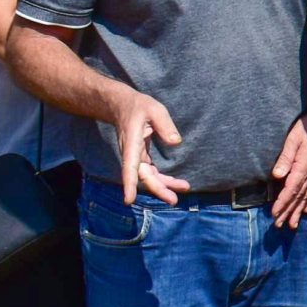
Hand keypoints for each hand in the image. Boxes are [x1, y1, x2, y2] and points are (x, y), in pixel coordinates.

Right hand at [115, 90, 187, 205]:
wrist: (122, 106)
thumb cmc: (139, 107)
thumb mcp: (155, 110)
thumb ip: (165, 124)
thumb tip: (176, 142)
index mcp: (132, 143)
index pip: (129, 167)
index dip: (129, 184)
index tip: (129, 201)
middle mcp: (131, 153)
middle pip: (143, 176)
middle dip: (158, 189)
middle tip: (174, 200)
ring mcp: (135, 157)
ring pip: (148, 176)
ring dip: (163, 185)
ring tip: (183, 188)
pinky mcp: (140, 157)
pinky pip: (151, 172)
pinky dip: (162, 179)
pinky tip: (175, 183)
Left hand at [269, 111, 306, 228]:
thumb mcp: (293, 139)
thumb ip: (285, 158)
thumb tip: (277, 175)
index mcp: (303, 167)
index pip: (291, 189)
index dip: (282, 203)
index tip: (275, 214)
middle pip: (297, 197)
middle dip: (288, 212)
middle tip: (279, 225)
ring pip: (305, 196)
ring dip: (297, 211)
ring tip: (292, 225)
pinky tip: (305, 211)